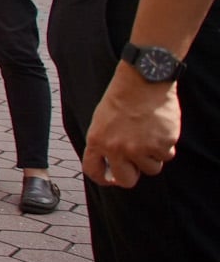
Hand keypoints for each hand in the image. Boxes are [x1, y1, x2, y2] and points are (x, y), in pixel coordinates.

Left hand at [82, 68, 180, 188]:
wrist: (142, 81)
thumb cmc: (121, 99)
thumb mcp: (101, 121)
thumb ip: (105, 144)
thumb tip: (112, 166)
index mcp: (97, 141)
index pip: (93, 171)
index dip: (103, 179)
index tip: (111, 179)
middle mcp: (117, 148)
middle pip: (127, 181)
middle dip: (133, 174)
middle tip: (137, 164)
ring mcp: (140, 148)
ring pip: (151, 169)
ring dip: (152, 156)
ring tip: (149, 135)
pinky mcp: (161, 144)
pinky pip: (167, 155)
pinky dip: (165, 146)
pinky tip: (159, 129)